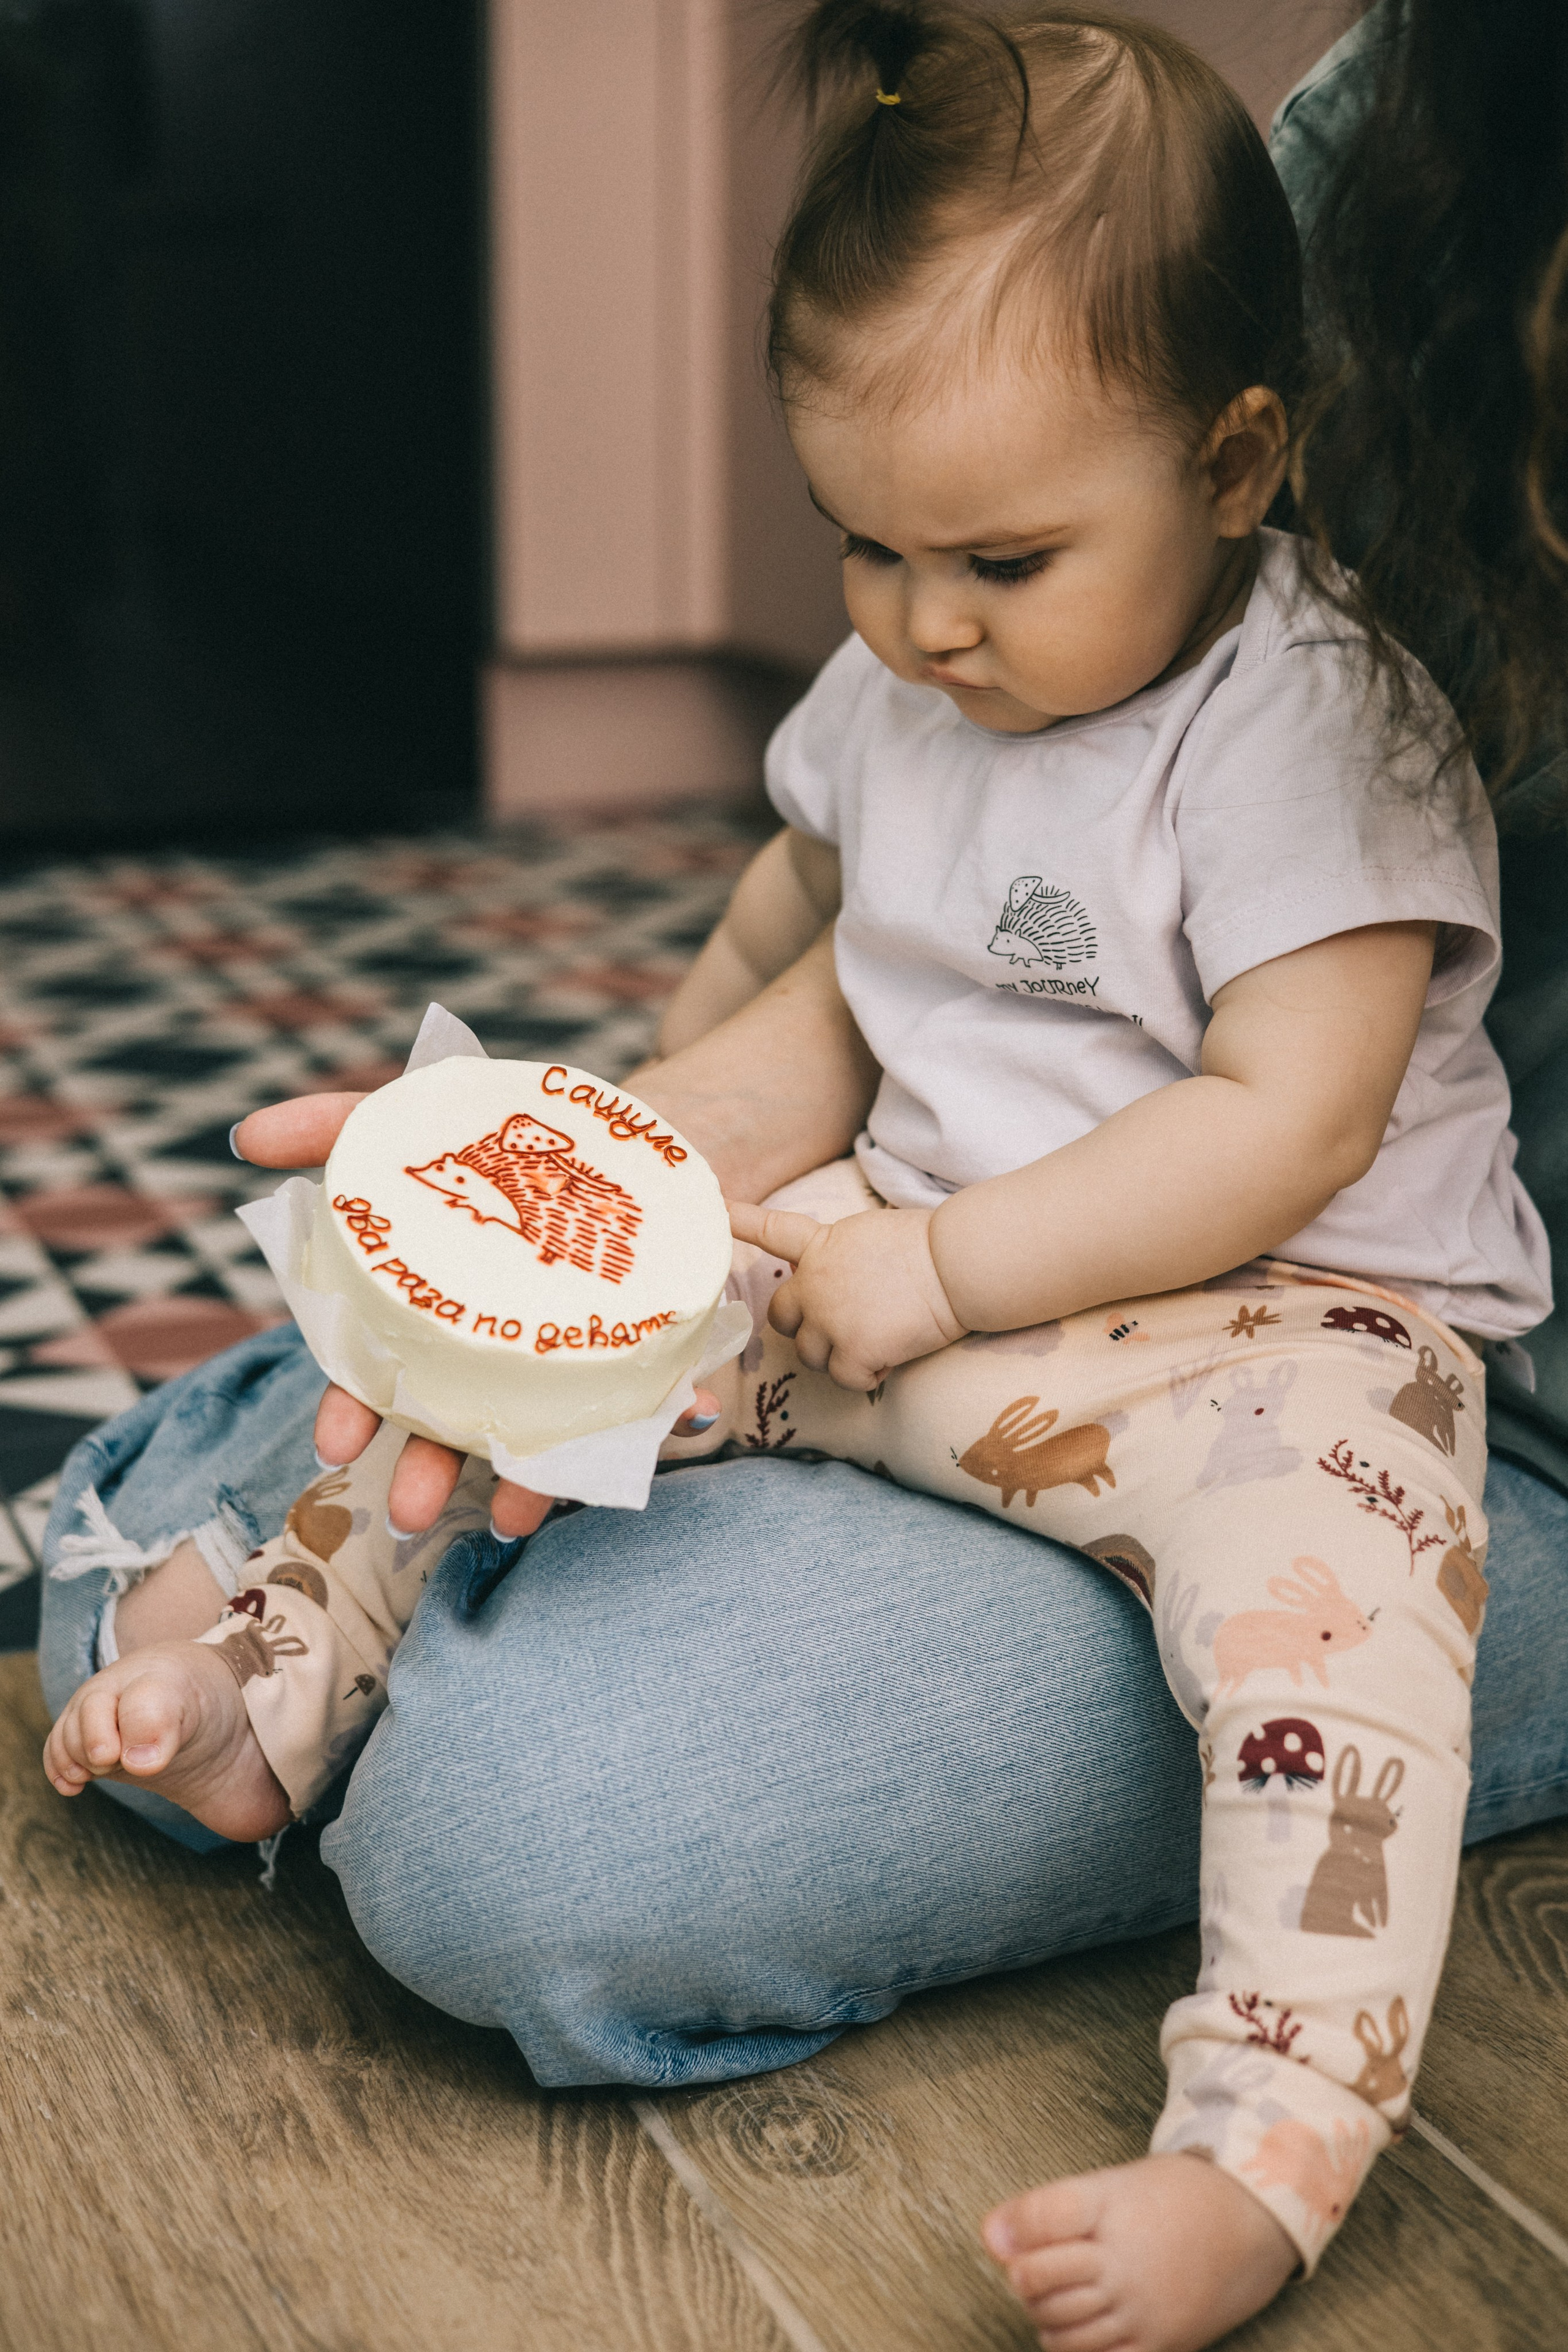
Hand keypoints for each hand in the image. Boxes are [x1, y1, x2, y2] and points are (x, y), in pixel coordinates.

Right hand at [232, 1096, 718, 1535]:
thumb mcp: (418, 1116)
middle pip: (447, 1420)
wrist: (620, 1132)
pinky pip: (635, 1400)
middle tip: (412, 1511)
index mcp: (425, 1309)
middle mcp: (486, 1346)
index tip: (334, 1444)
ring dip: (520, 1479)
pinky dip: (645, 1420)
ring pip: (533, 1430)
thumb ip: (334, 1122)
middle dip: (426, 1471)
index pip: (373, 1371)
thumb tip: (244, 1136)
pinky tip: (656, 1433)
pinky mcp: (636, 1349)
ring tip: (511, 1515)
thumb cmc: (501, 1141)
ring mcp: (558, 1357)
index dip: (349, 1408)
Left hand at [726, 1200, 965, 1390]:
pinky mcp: (853, 1351)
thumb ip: (837, 1253)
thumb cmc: (928, 1246)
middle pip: (781, 1317)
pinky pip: (844, 1379)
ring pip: (810, 1355)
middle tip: (841, 1325)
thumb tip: (827, 1272)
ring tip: (878, 1338)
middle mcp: (814, 1283)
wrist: (955, 1264)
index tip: (718, 1210)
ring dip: (838, 1354)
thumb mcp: (868, 1234)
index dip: (740, 1221)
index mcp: (821, 1246)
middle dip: (803, 1326)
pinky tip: (892, 1357)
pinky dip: (868, 1375)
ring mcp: (830, 1319)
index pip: (771, 1231)